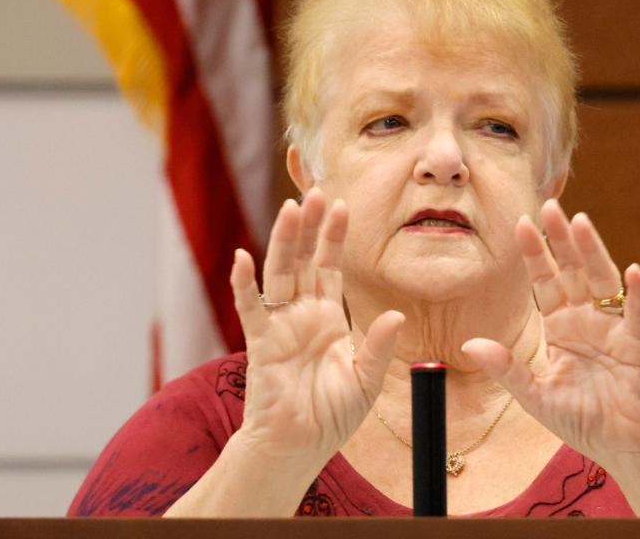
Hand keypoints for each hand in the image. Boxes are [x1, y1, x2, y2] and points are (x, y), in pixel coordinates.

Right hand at [229, 189, 402, 459]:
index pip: (331, 267)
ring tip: (290, 209)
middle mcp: (303, 314)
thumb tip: (397, 314)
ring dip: (284, 242)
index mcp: (329, 317)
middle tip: (316, 191)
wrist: (299, 447)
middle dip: (310, 227)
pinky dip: (243, 284)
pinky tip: (241, 257)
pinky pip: (250, 309)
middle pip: (305, 260)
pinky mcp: (261, 344)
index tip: (341, 204)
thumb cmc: (332, 415)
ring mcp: (280, 326)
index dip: (334, 237)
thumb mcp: (366, 379)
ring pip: (280, 274)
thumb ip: (377, 346)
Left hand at [462, 199, 639, 466]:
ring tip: (580, 222)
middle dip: (560, 240)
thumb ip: (506, 369)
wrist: (625, 449)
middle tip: (550, 205)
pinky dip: (637, 293)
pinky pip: (637, 314)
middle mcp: (586, 320)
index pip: (544, 282)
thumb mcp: (535, 395)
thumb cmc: (584, 420)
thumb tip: (468, 345)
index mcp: (560, 328)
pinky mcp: (637, 346)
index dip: (534, 254)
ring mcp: (613, 329)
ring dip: (592, 251)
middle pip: (571, 271)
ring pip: (602, 281)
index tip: (520, 224)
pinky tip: (633, 271)